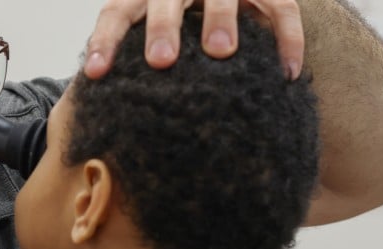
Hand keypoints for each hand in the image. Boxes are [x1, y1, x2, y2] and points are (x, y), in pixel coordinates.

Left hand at [85, 0, 304, 79]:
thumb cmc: (175, 26)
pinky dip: (287, 37)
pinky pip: (282, 7)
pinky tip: (288, 73)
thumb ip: (130, 55)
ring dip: (219, 18)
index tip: (95, 74)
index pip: (116, 13)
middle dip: (162, 26)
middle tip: (161, 60)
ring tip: (220, 51)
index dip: (104, 41)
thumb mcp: (147, 27)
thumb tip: (98, 105)